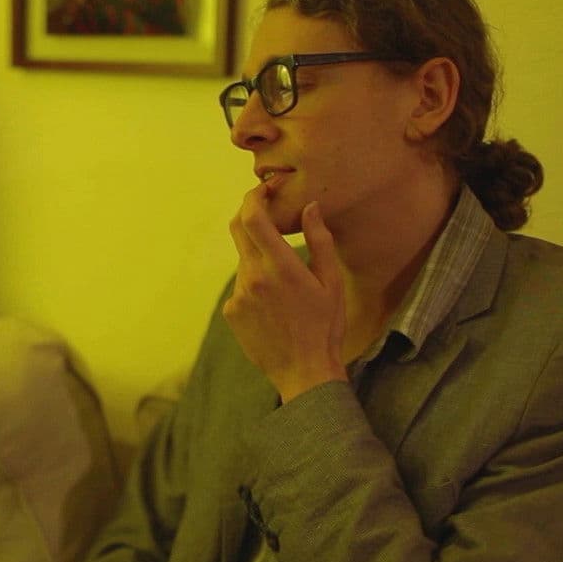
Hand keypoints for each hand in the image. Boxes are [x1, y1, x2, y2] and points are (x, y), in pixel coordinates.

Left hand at [223, 187, 347, 401]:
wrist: (304, 372)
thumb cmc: (325, 326)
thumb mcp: (331, 283)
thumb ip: (319, 241)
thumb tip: (310, 207)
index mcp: (279, 267)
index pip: (253, 217)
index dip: (254, 196)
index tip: (265, 189)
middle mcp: (252, 277)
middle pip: (238, 229)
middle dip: (250, 213)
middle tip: (268, 212)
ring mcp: (238, 295)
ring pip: (243, 260)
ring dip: (259, 258)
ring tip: (286, 285)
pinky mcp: (231, 311)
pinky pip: (241, 286)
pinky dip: (255, 284)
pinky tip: (275, 306)